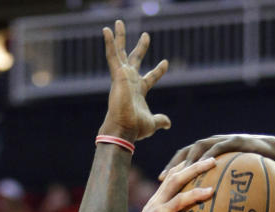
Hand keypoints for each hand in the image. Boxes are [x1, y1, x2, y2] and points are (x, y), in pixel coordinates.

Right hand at [99, 23, 170, 142]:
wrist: (124, 128)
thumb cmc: (135, 128)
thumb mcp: (152, 123)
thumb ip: (160, 120)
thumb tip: (168, 123)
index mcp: (139, 91)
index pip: (150, 77)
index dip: (158, 70)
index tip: (166, 62)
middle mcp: (130, 81)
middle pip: (135, 60)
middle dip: (141, 47)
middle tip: (146, 35)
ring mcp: (122, 76)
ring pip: (120, 52)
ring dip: (120, 37)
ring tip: (119, 21)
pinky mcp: (117, 74)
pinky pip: (112, 55)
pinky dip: (109, 42)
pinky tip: (106, 29)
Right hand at [135, 158, 216, 211]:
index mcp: (157, 205)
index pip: (169, 179)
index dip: (183, 168)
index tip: (198, 161)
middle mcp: (156, 201)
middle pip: (174, 174)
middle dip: (192, 163)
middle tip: (210, 157)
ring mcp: (157, 206)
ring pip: (176, 180)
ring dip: (195, 169)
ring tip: (212, 163)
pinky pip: (180, 201)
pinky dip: (196, 194)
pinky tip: (210, 191)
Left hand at [160, 134, 274, 179]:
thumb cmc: (260, 169)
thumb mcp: (240, 180)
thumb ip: (226, 188)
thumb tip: (217, 210)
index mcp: (212, 152)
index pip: (187, 157)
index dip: (173, 167)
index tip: (161, 180)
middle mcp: (215, 144)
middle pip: (187, 150)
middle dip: (174, 163)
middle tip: (162, 178)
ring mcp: (224, 140)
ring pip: (199, 146)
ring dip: (188, 159)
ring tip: (178, 173)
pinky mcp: (234, 141)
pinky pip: (218, 148)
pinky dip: (208, 156)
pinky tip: (201, 167)